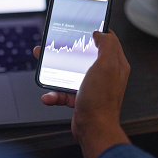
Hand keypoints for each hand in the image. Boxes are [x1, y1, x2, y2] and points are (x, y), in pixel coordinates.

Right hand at [34, 30, 130, 157]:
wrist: (93, 130)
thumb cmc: (101, 101)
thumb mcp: (107, 65)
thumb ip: (107, 45)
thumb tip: (101, 33)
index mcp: (115, 64)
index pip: (107, 41)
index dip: (95, 32)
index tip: (82, 27)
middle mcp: (104, 74)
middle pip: (83, 55)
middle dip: (67, 50)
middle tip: (53, 46)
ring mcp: (91, 87)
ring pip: (70, 72)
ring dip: (54, 72)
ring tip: (43, 69)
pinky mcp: (79, 98)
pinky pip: (63, 91)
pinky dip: (54, 94)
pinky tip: (49, 95)